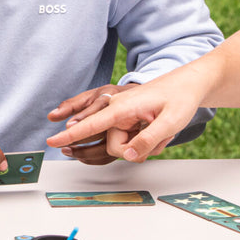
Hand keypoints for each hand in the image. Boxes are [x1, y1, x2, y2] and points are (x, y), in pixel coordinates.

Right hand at [47, 65, 206, 161]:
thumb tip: (127, 155)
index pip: (90, 124)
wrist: (188, 83)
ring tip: (163, 130)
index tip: (51, 141)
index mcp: (122, 107)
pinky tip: (157, 132)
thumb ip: (147, 140)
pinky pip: (130, 141)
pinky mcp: (128, 119)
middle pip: (114, 145)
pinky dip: (145, 142)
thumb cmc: (180, 98)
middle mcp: (118, 110)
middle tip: (160, 134)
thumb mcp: (170, 122)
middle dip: (136, 149)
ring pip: (124, 145)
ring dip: (145, 144)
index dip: (70, 135)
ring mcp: (122, 114)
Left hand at [47, 84, 136, 164]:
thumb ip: (70, 106)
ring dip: (84, 151)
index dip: (82, 118)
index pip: (96, 108)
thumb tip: (51, 117)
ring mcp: (124, 132)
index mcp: (109, 100)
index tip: (68, 127)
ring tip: (67, 151)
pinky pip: (109, 156)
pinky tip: (81, 156)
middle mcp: (118, 116)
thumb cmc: (109, 98)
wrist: (134, 102)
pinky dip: (93, 159)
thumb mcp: (89, 96)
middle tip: (62, 144)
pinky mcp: (125, 144)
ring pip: (105, 146)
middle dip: (80, 138)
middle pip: (101, 130)